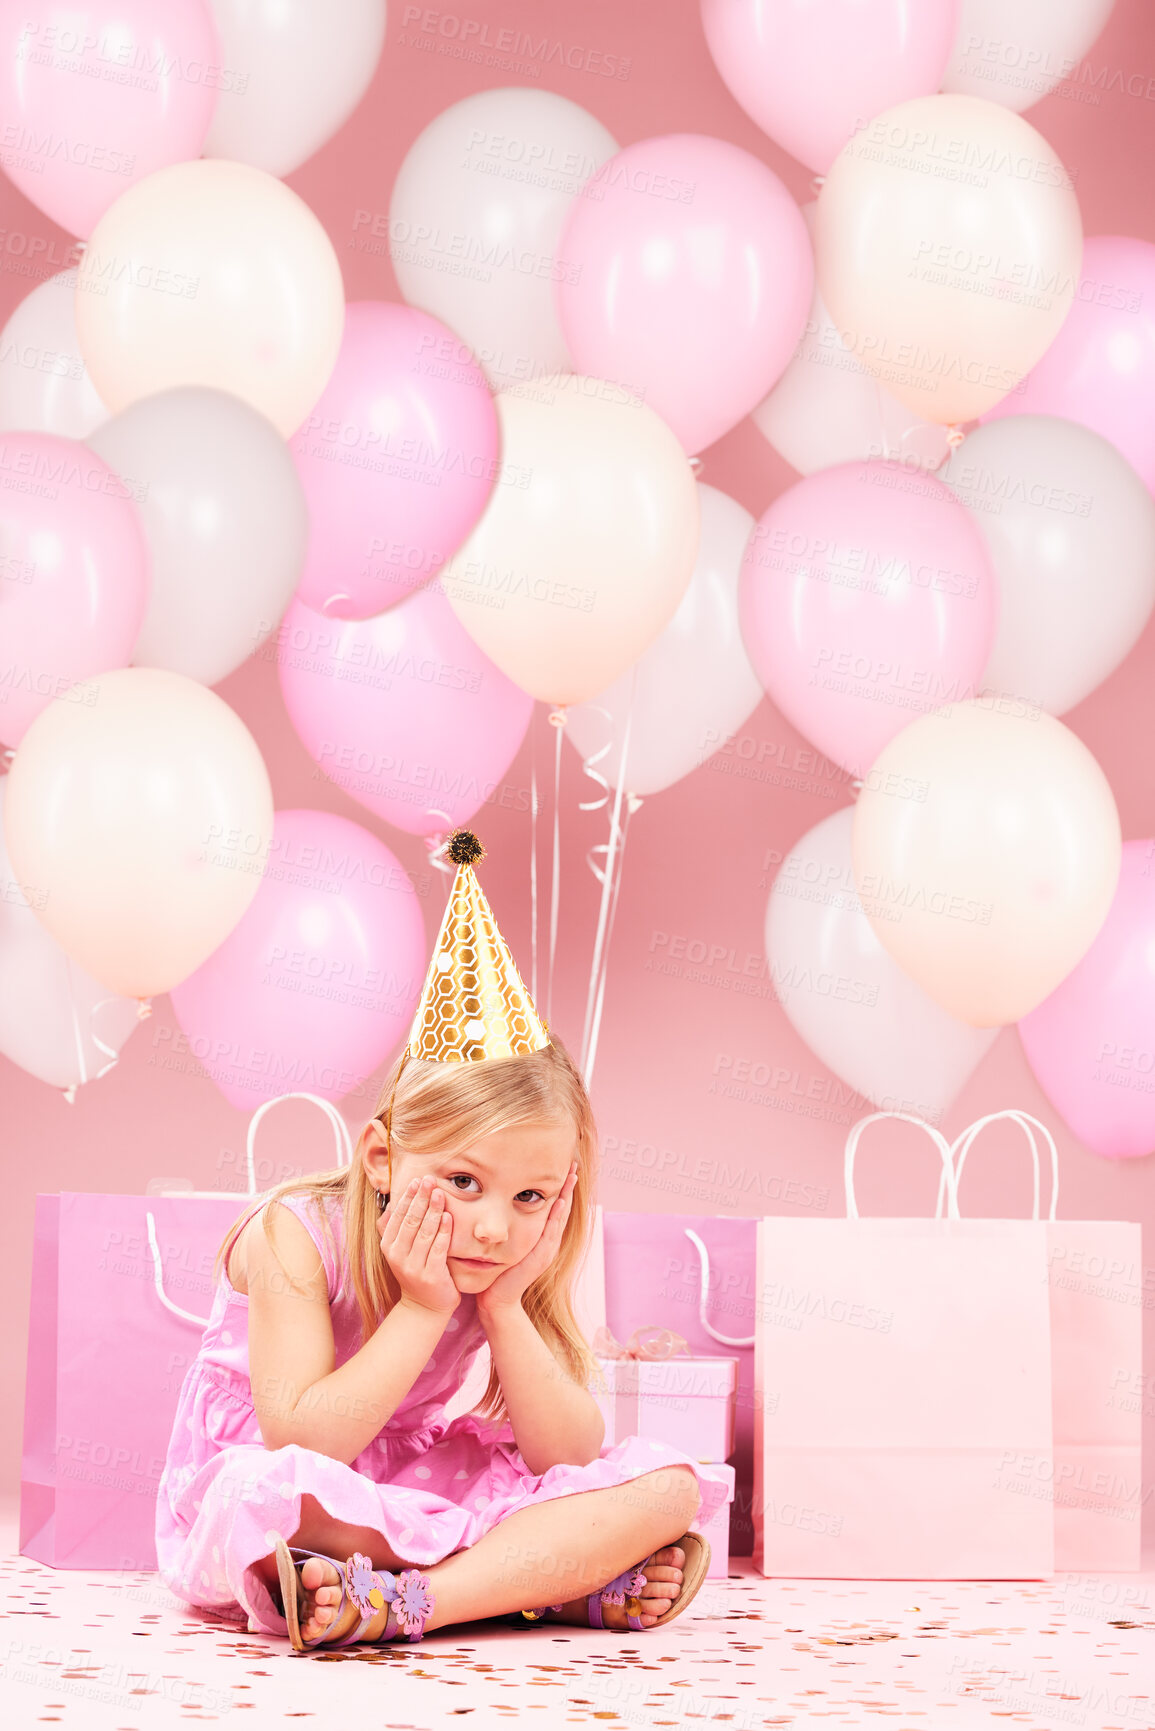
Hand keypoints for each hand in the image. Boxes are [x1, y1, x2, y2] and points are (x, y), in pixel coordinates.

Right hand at [379, 1176, 459, 1318]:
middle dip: (421, 1198)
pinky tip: (448, 1217)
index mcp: (388, 1247)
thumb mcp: (400, 1250)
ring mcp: (413, 1267)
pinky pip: (438, 1249)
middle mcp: (397, 1257)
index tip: (418, 1180)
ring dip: (433, 1210)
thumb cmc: (415, 1271)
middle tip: (430, 1180)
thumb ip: (396, 1227)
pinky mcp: (431, 1276)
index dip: (407, 1197)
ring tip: (441, 1193)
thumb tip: (393, 1200)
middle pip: (410, 1221)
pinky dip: (443, 1231)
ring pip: (424, 1233)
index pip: (397, 1216)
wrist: (424, 1307)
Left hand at [475, 1161, 578, 1320]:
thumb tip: (498, 1205)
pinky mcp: (541, 1257)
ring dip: (567, 1196)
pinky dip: (557, 1216)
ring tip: (572, 1176)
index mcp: (540, 1237)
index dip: (561, 1187)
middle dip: (568, 1186)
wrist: (497, 1300)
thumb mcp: (505, 1243)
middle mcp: (548, 1241)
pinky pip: (551, 1232)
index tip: (565, 1167)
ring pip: (560, 1217)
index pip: (554, 1207)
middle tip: (574, 1164)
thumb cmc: (496, 1271)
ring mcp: (546, 1249)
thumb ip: (507, 1226)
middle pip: (562, 1208)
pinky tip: (560, 1201)